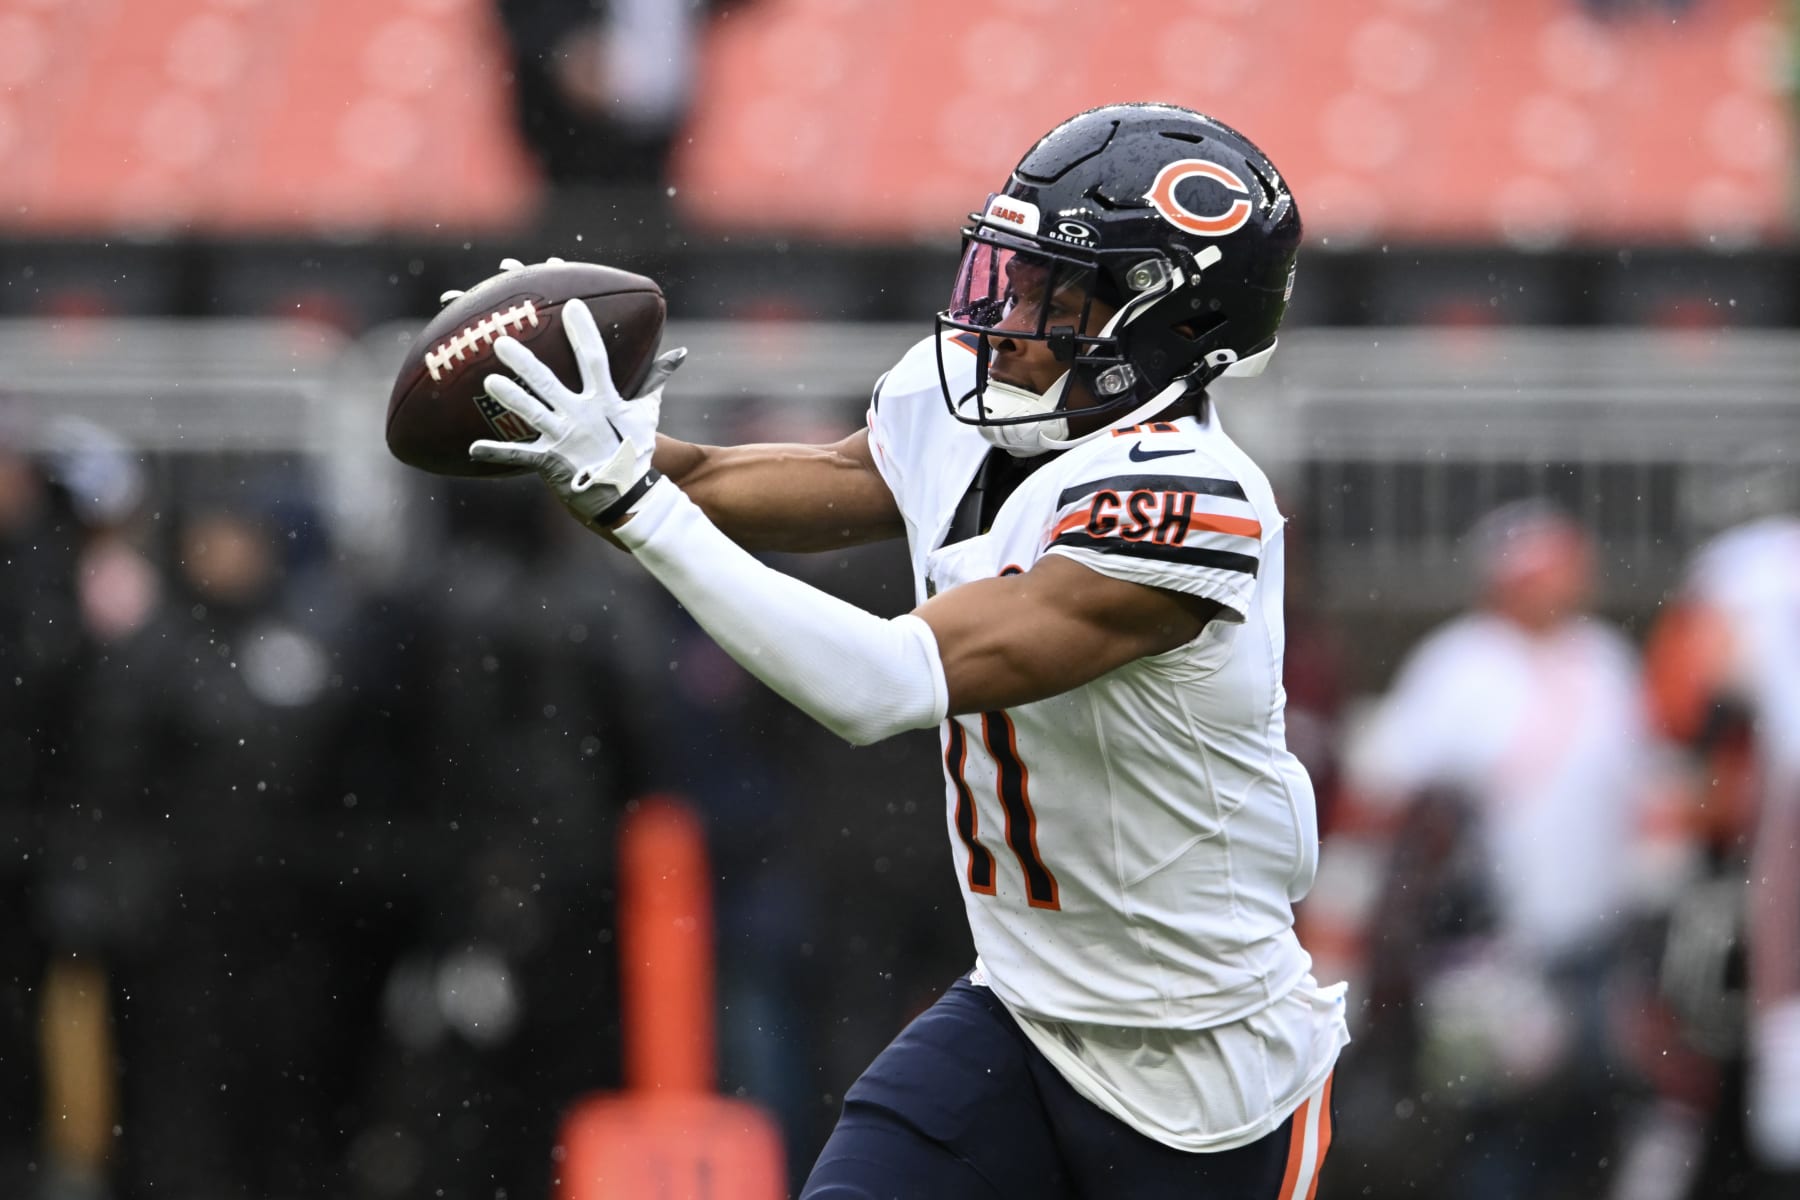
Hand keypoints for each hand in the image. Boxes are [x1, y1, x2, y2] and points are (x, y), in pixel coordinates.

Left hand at [468, 298, 686, 525]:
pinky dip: (497, 452)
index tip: (571, 306)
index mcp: (604, 400)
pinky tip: (473, 448)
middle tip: (502, 342)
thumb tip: (678, 354)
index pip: (594, 359)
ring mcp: (563, 439)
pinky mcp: (550, 462)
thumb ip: (656, 380)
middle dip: (524, 362)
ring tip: (489, 381)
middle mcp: (580, 416)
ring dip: (510, 397)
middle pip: (548, 384)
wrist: (628, 496)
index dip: (583, 332)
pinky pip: (519, 455)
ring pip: (530, 414)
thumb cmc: (636, 451)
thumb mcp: (647, 413)